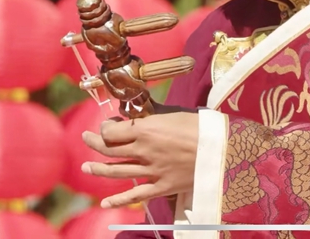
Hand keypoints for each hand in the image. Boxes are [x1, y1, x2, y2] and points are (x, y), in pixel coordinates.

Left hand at [81, 112, 199, 208]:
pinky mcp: (162, 186)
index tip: (108, 124)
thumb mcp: (173, 112)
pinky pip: (136, 195)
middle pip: (109, 150)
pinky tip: (105, 203)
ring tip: (86, 168)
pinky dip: (118, 200)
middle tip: (86, 139)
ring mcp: (152, 171)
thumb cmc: (199, 126)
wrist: (222, 148)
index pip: (111, 132)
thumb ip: (152, 112)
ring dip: (98, 170)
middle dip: (94, 143)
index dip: (104, 127)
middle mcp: (144, 151)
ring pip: (116, 172)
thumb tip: (139, 106)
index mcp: (146, 130)